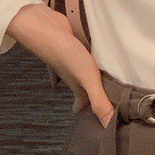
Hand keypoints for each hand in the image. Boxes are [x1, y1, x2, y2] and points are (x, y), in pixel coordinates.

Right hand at [6, 4, 114, 127]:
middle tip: (107, 99)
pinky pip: (86, 56)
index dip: (92, 112)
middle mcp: (76, 75)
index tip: (100, 120)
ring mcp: (74, 60)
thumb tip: (108, 127)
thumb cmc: (65, 54)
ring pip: (86, 72)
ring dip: (94, 77)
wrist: (46, 28)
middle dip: (94, 95)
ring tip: (106, 78)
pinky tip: (100, 54)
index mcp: (78, 86)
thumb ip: (99, 100)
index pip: (86, 104)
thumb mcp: (87, 79)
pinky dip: (93, 58)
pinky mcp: (76, 44)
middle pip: (86, 88)